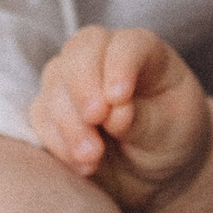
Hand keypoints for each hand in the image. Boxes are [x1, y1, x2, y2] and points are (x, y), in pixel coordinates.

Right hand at [29, 23, 212, 212]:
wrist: (152, 168)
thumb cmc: (170, 137)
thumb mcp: (171, 130)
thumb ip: (143, 120)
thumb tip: (114, 115)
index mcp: (144, 51)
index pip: (126, 44)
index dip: (119, 65)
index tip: (119, 97)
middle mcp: (103, 57)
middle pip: (79, 51)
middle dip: (83, 86)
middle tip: (95, 119)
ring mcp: (72, 80)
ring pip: (55, 85)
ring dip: (70, 123)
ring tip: (93, 157)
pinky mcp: (52, 110)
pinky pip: (41, 118)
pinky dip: (58, 142)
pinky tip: (83, 166)